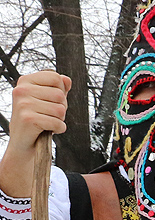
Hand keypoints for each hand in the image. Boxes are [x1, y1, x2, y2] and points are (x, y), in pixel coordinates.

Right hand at [0, 71, 70, 197]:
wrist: (23, 142)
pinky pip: (58, 123)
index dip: (61, 91)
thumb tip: (67, 80)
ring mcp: (23, 104)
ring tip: (47, 121)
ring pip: (60, 110)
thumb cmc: (36, 119)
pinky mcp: (28, 119)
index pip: (56, 77)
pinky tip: (48, 129)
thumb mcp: (46, 99)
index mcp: (25, 81)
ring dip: (60, 119)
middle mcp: (22, 90)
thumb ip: (57, 87)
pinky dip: (58, 129)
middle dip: (62, 107)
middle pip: (60, 95)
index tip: (51, 100)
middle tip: (49, 114)